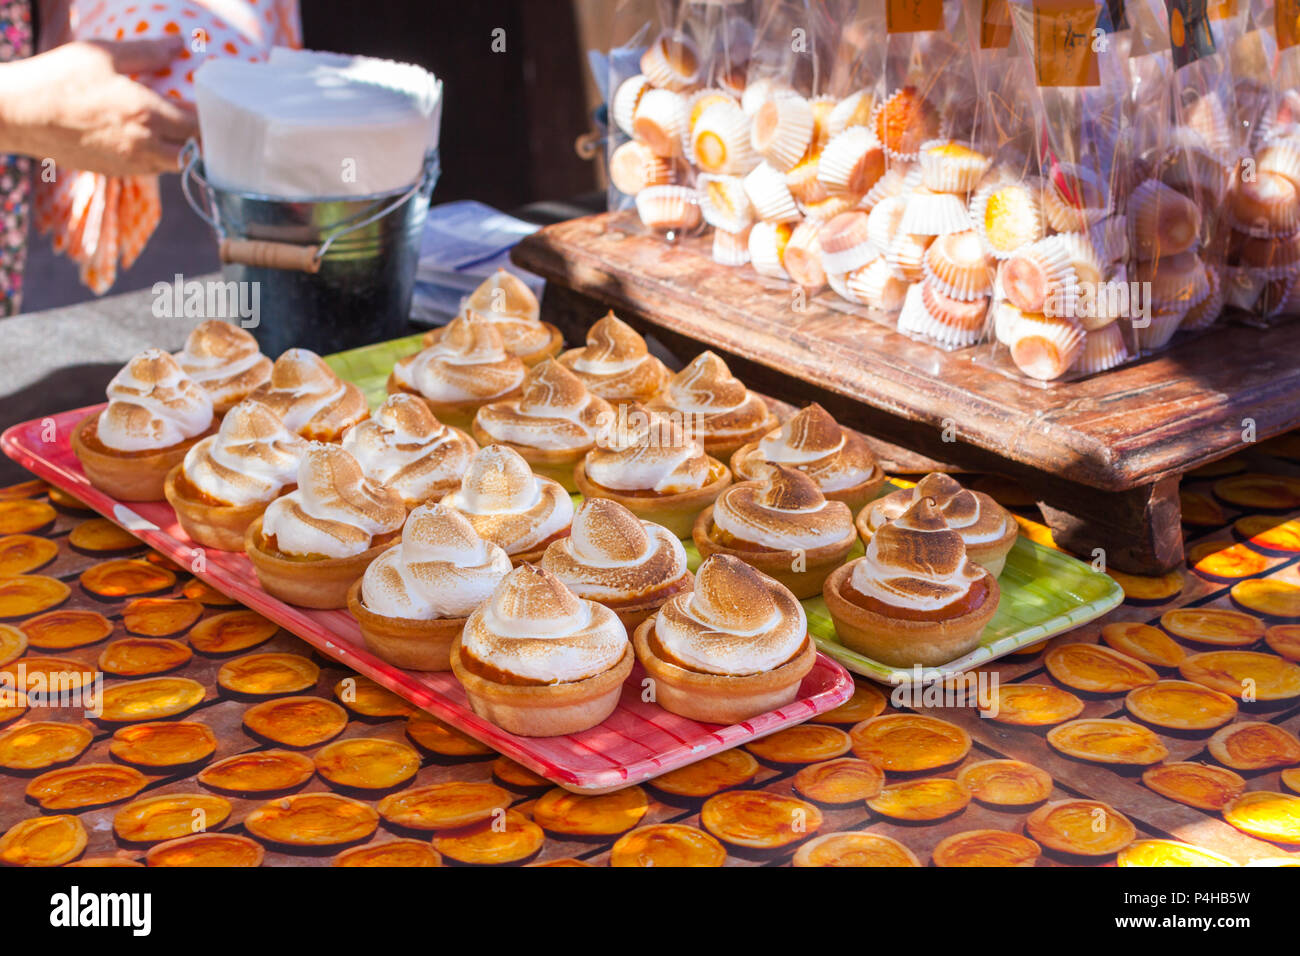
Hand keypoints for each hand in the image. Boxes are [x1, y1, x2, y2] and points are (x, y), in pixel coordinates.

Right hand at [0, 37, 197, 175]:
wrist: (18, 113)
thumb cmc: (58, 78)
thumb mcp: (104, 53)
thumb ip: (148, 51)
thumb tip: (180, 43)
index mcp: (147, 114)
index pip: (199, 127)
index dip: (212, 119)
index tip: (217, 107)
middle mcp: (144, 145)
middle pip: (193, 154)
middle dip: (202, 141)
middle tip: (201, 122)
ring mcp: (128, 163)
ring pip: (171, 166)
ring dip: (180, 151)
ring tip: (176, 130)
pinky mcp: (113, 171)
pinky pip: (148, 170)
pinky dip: (156, 158)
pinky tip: (147, 138)